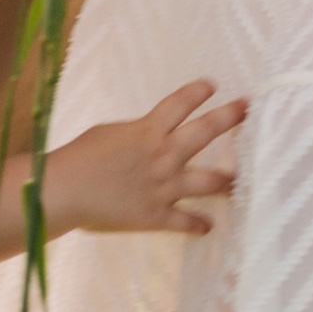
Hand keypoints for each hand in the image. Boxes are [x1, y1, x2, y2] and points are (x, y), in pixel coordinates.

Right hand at [44, 79, 246, 240]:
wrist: (66, 191)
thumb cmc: (81, 156)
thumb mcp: (111, 132)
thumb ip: (138, 134)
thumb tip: (150, 136)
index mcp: (148, 130)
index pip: (181, 103)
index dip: (198, 91)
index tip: (213, 85)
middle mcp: (163, 155)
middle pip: (204, 131)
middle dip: (228, 117)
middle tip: (246, 108)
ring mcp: (163, 187)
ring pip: (207, 182)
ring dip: (226, 180)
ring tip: (239, 179)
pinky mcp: (156, 216)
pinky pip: (185, 222)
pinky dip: (198, 224)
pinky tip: (209, 226)